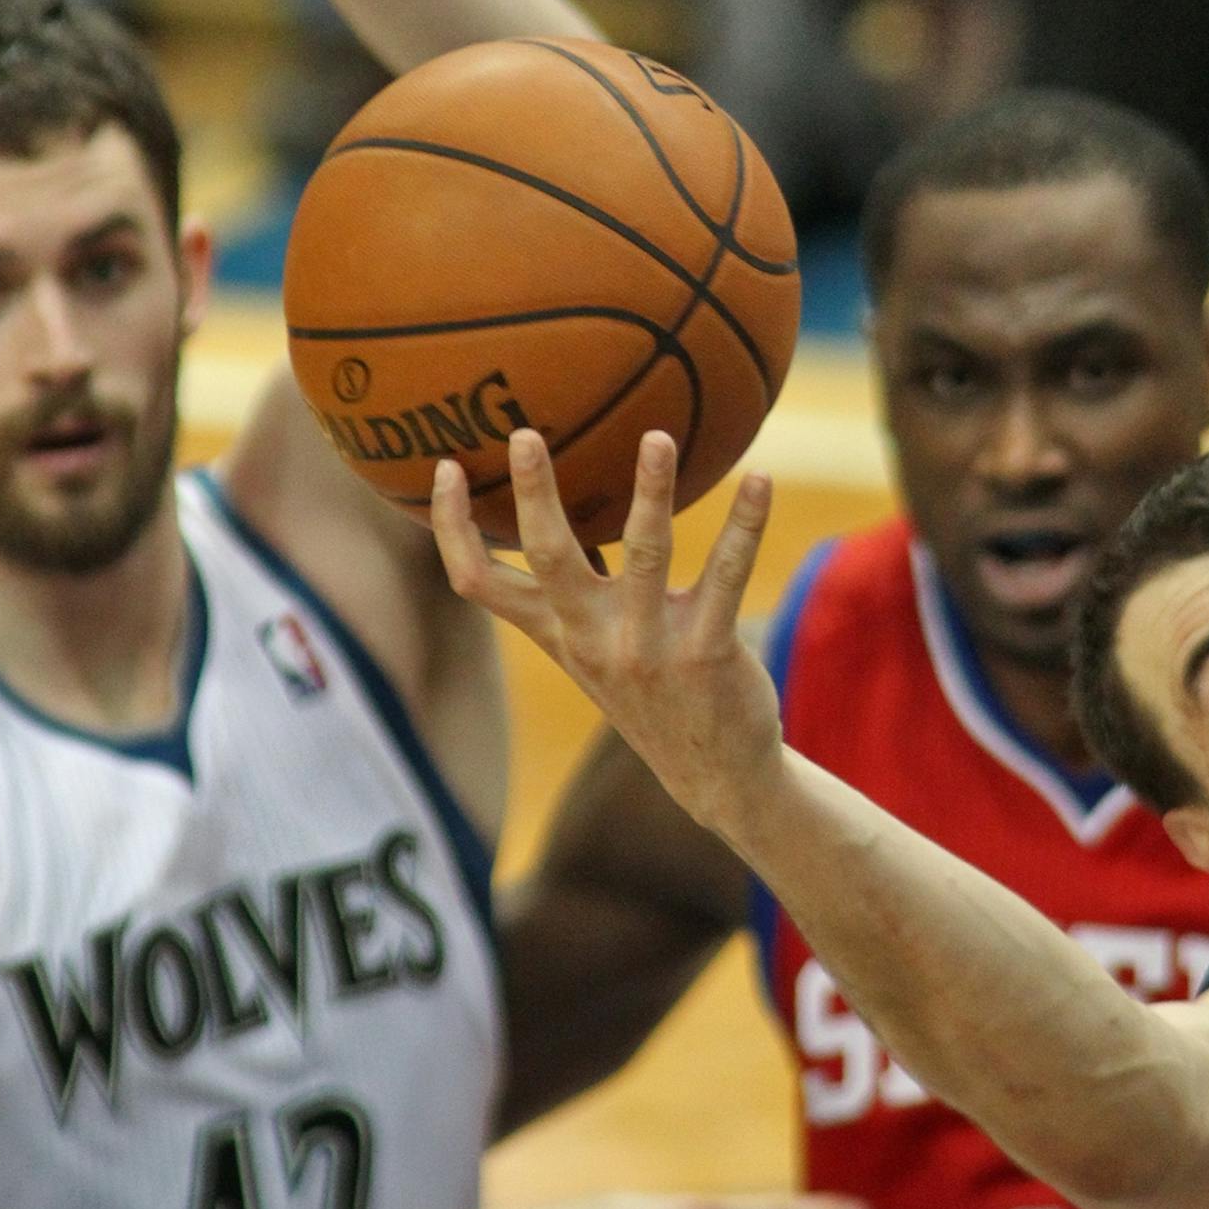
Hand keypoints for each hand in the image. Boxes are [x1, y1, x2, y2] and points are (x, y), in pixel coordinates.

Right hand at [428, 430, 785, 832]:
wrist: (716, 774)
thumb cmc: (654, 691)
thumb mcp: (598, 649)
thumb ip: (575, 594)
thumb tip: (566, 505)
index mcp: (558, 632)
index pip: (478, 582)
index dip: (452, 526)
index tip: (447, 465)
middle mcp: (593, 638)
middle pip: (548, 556)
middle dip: (534, 493)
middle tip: (526, 434)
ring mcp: (649, 646)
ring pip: (647, 552)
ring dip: (652, 490)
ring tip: (657, 436)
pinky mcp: (706, 651)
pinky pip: (726, 572)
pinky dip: (746, 522)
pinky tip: (761, 480)